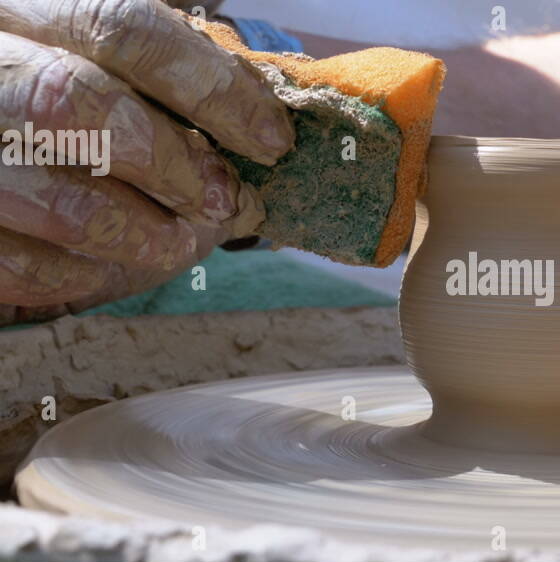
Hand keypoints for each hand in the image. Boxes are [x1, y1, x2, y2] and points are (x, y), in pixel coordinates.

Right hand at [0, 0, 294, 323]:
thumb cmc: (62, 141)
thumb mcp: (116, 99)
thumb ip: (178, 110)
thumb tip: (266, 141)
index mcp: (31, 21)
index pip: (124, 29)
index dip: (212, 87)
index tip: (271, 140)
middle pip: (77, 99)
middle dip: (171, 161)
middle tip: (220, 200)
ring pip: (51, 192)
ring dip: (134, 230)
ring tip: (171, 245)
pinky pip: (19, 263)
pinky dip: (77, 275)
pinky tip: (102, 270)